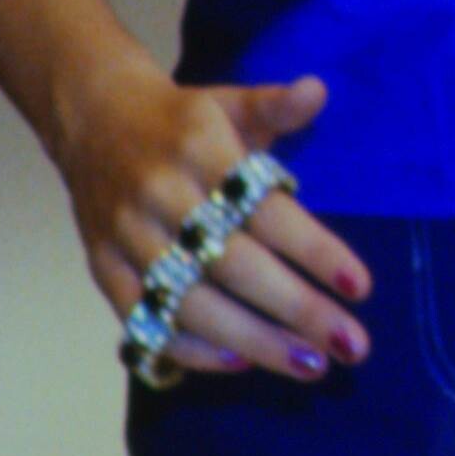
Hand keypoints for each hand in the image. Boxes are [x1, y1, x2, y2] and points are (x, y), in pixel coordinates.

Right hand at [51, 60, 366, 379]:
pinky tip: (239, 363)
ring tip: (309, 364)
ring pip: (190, 302)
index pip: (266, 211)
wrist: (92, 118)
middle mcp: (160, 197)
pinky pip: (143, 319)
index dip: (314, 251)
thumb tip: (317, 91)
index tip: (361, 286)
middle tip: (351, 344)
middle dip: (295, 310)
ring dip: (253, 340)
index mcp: (200, 150)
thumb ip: (276, 105)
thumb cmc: (184, 119)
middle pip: (234, 265)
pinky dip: (189, 347)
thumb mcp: (232, 101)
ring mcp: (125, 237)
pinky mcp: (101, 266)